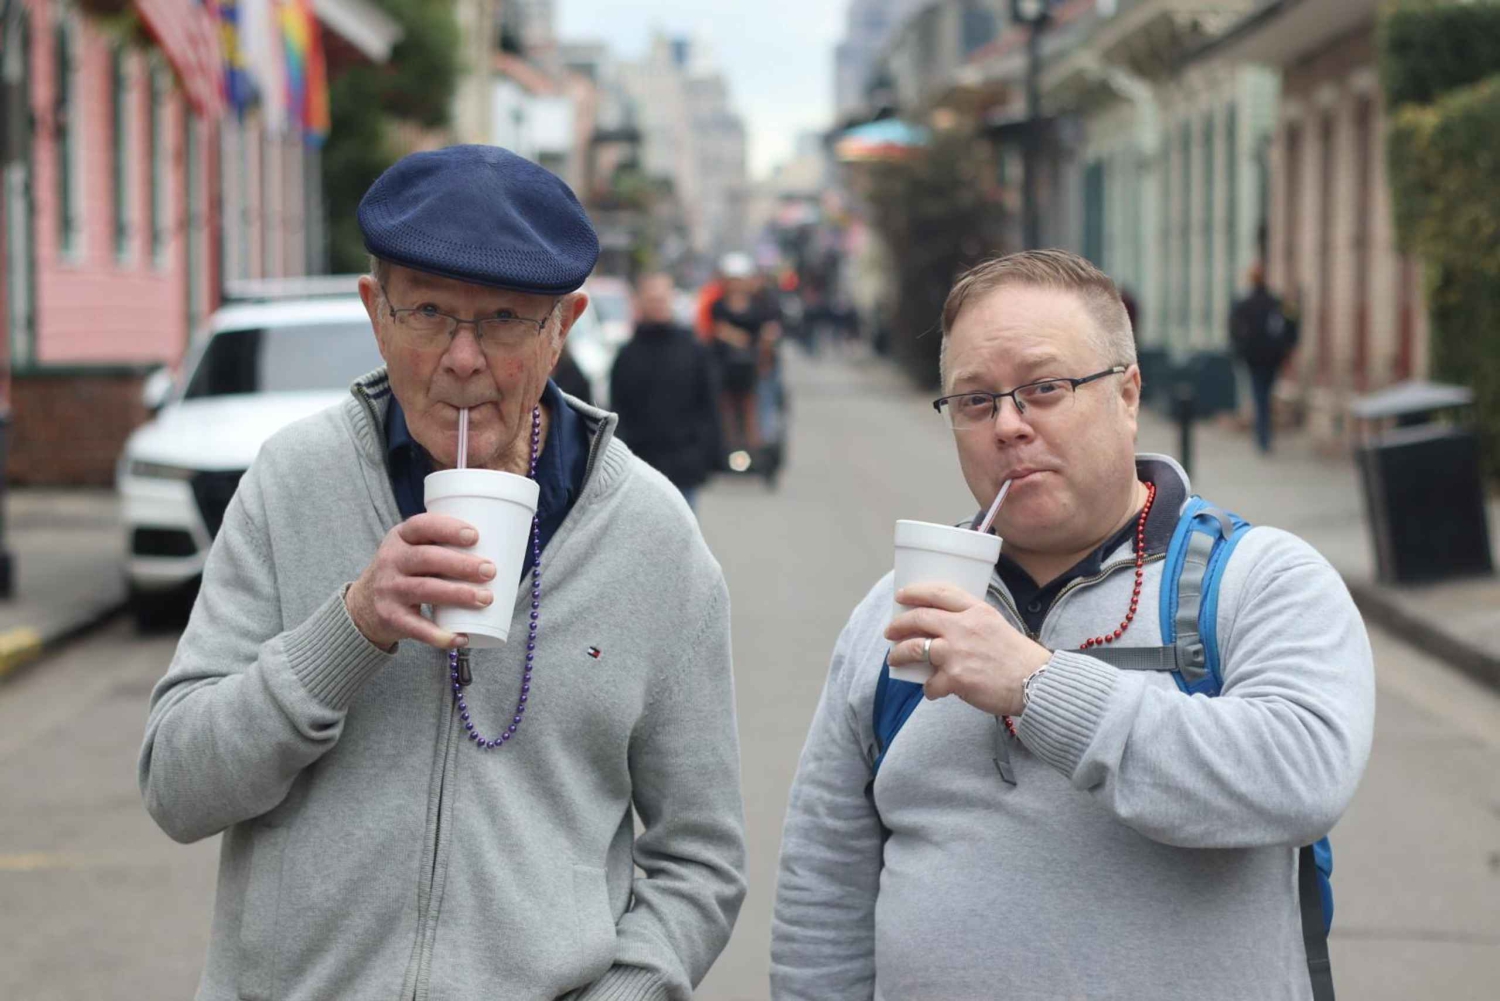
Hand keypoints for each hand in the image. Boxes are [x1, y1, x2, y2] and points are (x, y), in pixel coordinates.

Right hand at [345, 514, 497, 650]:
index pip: (421, 526)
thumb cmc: (404, 572)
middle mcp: (391, 561)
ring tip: (486, 598)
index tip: (474, 536)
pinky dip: (440, 635)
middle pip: (427, 559)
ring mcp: (389, 590)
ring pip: (426, 590)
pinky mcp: (391, 617)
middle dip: (461, 565)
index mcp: (400, 538)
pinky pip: (417, 628)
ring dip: (458, 595)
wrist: (363, 606)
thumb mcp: (410, 550)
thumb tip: (499, 547)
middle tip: (490, 571)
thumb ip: (441, 545)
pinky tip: (461, 637)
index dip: (447, 528)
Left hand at [884, 583, 1051, 715]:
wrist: (1035, 682)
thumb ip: (971, 620)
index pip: (939, 593)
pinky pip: (930, 683)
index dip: (916, 592)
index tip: (902, 595)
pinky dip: (928, 689)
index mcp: (976, 610)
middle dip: (898, 624)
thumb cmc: (1017, 656)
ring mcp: (957, 652)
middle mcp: (963, 627)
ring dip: (899, 654)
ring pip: (915, 648)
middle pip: (920, 618)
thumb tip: (944, 628)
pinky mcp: (956, 678)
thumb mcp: (996, 624)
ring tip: (895, 659)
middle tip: (890, 631)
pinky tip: (932, 691)